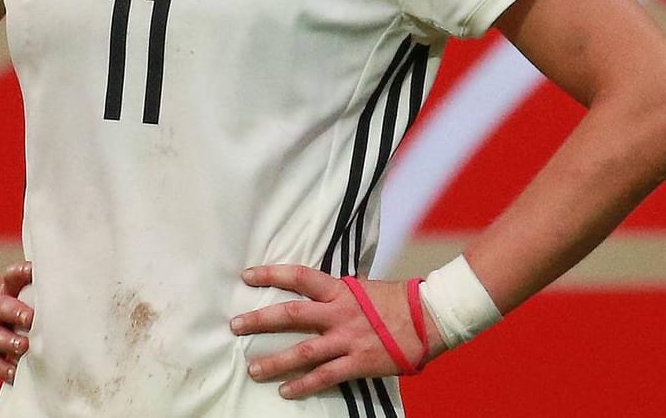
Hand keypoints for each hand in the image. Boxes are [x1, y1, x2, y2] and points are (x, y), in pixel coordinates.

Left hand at [230, 264, 443, 399]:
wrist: (430, 318)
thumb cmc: (395, 300)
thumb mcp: (361, 287)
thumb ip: (335, 293)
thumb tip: (313, 292)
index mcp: (338, 290)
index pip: (298, 276)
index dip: (271, 274)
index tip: (246, 275)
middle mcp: (338, 313)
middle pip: (291, 314)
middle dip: (260, 320)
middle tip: (235, 326)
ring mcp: (347, 339)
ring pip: (303, 351)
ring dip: (275, 361)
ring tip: (253, 369)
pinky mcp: (358, 362)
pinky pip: (325, 376)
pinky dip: (303, 385)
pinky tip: (285, 391)